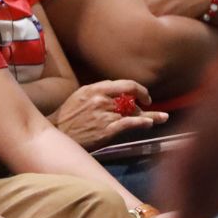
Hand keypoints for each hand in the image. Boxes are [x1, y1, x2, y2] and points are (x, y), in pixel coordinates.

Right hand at [51, 81, 168, 149]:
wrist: (57, 134)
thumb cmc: (68, 116)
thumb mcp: (81, 97)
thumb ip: (99, 93)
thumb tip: (118, 95)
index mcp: (94, 88)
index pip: (124, 84)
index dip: (138, 89)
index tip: (144, 96)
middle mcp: (101, 98)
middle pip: (131, 97)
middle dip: (144, 101)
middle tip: (150, 106)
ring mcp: (104, 114)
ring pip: (132, 111)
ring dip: (148, 115)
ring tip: (160, 118)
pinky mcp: (107, 130)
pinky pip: (129, 123)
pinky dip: (142, 123)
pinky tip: (150, 123)